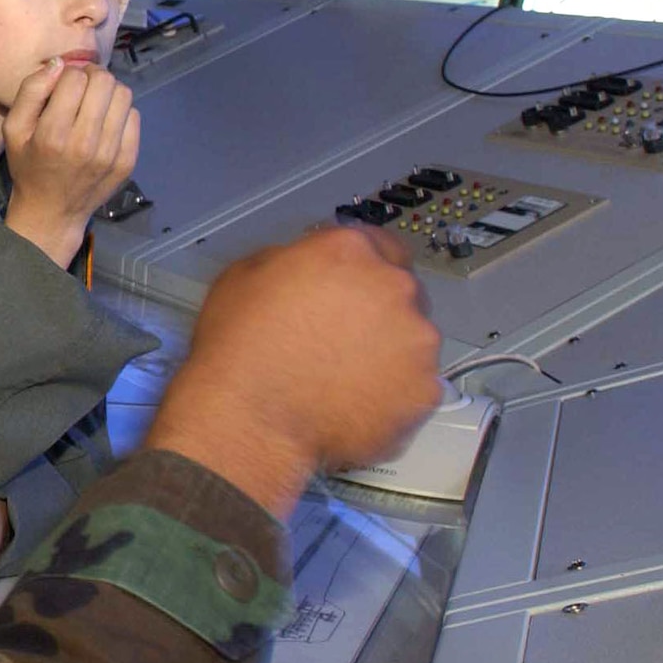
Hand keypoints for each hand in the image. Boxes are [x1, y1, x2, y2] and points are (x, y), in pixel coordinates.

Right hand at [2, 60, 139, 267]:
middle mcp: (85, 143)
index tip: (63, 84)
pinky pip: (134, 117)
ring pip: (123, 95)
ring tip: (95, 101)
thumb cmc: (29, 166)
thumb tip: (59, 64)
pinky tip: (105, 122)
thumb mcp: (13, 130)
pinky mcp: (128, 161)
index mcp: (53, 134)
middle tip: (82, 86)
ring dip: (108, 91)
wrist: (52, 212)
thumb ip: (31, 92)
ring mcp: (111, 153)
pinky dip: (120, 112)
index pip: (74, 78)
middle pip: (104, 82)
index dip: (68, 73)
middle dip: (92, 75)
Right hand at [144, 225, 444, 520]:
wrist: (250, 419)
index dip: (361, 268)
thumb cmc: (237, 344)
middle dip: (377, 310)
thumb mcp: (245, 276)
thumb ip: (293, 261)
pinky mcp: (426, 391)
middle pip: (401, 291)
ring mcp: (417, 341)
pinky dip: (392, 394)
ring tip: (345, 381)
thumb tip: (310, 271)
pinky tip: (354, 406)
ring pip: (412, 340)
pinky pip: (414, 387)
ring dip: (388, 352)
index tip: (347, 290)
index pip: (377, 243)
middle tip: (340, 340)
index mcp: (349, 251)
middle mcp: (394, 286)